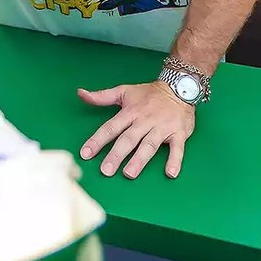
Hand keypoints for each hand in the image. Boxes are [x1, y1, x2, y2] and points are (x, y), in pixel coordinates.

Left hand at [78, 81, 194, 178]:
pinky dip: (175, 160)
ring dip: (139, 160)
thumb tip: (81, 94)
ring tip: (129, 174)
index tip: (85, 154)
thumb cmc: (149, 93)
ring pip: (149, 145)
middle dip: (116, 154)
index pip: (110, 128)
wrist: (180, 86)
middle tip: (106, 170)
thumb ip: (102, 96)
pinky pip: (178, 148)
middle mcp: (145, 121)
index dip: (97, 141)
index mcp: (130, 112)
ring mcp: (162, 127)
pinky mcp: (179, 133)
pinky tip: (170, 173)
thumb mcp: (124, 91)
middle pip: (128, 139)